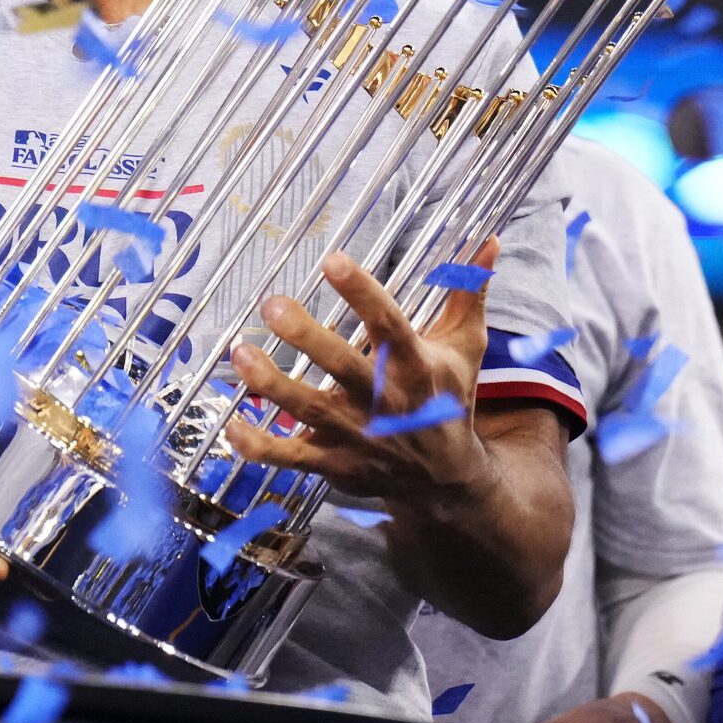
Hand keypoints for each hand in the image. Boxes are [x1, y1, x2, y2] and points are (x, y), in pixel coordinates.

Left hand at [224, 238, 498, 514]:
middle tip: (273, 304)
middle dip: (306, 337)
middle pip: (342, 366)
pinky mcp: (334, 464)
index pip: (388, 323)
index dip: (361, 291)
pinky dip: (259, 447)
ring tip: (240, 354)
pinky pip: (291, 458)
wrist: (446, 481)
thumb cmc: (447, 399)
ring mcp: (356, 436)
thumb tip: (490, 241)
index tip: (333, 260)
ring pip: (308, 410)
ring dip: (272, 385)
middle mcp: (383, 400)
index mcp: (415, 365)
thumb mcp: (465, 346)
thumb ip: (470, 291)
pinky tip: (232, 425)